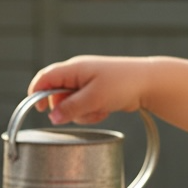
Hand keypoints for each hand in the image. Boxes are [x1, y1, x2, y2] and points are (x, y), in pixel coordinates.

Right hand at [28, 56, 150, 124]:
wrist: (150, 83)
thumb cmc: (123, 83)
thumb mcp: (94, 98)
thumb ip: (71, 108)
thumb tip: (52, 118)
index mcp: (73, 69)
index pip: (44, 78)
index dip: (37, 94)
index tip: (39, 110)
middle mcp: (78, 74)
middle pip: (57, 95)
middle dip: (65, 108)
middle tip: (79, 113)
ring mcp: (87, 83)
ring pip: (71, 104)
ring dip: (81, 113)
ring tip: (98, 110)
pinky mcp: (97, 92)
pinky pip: (84, 106)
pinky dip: (91, 112)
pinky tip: (104, 111)